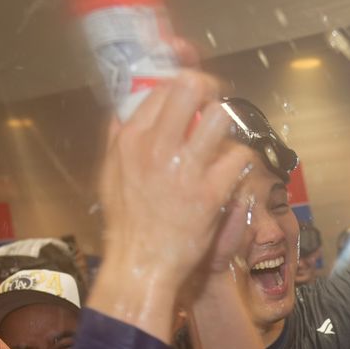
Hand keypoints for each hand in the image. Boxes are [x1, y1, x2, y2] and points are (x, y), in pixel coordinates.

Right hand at [99, 70, 252, 286]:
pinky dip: (240, 161)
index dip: (183, 85)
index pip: (161, 88)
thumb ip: (117, 138)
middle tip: (214, 102)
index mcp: (132, 140)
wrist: (142, 263)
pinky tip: (232, 170)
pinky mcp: (211, 192)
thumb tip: (124, 110)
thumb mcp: (109, 174)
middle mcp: (158, 147)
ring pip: (221, 117)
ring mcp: (186, 169)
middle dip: (209, 89)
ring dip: (227, 125)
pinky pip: (239, 156)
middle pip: (191, 88)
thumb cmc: (126, 222)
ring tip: (224, 138)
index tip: (193, 94)